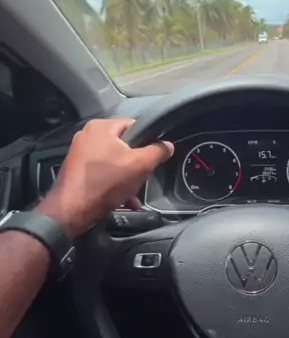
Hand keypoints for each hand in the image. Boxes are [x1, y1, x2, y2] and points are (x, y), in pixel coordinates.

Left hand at [35, 119, 173, 236]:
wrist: (71, 211)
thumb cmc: (106, 183)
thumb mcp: (140, 165)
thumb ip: (157, 152)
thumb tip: (167, 145)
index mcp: (101, 127)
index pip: (134, 125)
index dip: (148, 141)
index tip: (154, 158)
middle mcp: (88, 136)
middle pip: (124, 146)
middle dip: (136, 165)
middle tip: (143, 178)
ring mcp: (80, 154)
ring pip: (114, 163)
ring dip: (127, 179)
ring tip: (134, 195)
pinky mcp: (77, 171)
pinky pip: (103, 174)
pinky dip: (114, 185)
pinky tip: (124, 201)